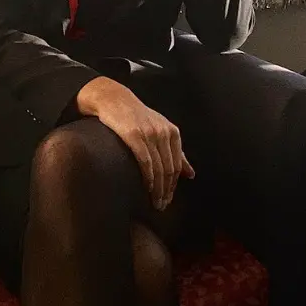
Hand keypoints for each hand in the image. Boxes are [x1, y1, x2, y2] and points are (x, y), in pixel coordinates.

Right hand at [76, 77, 194, 209]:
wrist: (114, 99)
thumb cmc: (136, 117)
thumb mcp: (160, 130)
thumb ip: (176, 152)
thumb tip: (191, 174)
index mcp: (172, 132)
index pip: (177, 166)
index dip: (174, 186)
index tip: (168, 199)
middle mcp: (163, 133)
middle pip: (169, 169)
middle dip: (167, 191)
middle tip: (161, 206)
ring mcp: (149, 134)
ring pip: (159, 168)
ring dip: (158, 189)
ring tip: (155, 202)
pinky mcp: (133, 135)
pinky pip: (145, 161)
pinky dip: (148, 177)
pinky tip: (147, 188)